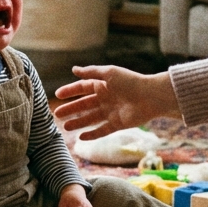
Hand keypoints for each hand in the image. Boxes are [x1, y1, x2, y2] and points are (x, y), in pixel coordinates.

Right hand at [52, 65, 179, 139]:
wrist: (151, 97)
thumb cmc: (130, 82)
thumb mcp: (109, 73)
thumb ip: (91, 72)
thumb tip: (73, 69)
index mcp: (103, 84)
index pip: (83, 88)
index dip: (70, 91)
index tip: (57, 95)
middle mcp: (106, 98)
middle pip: (84, 105)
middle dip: (70, 109)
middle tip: (56, 114)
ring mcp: (111, 112)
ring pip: (90, 118)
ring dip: (78, 122)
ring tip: (65, 127)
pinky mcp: (118, 124)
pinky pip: (102, 130)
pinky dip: (92, 134)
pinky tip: (81, 137)